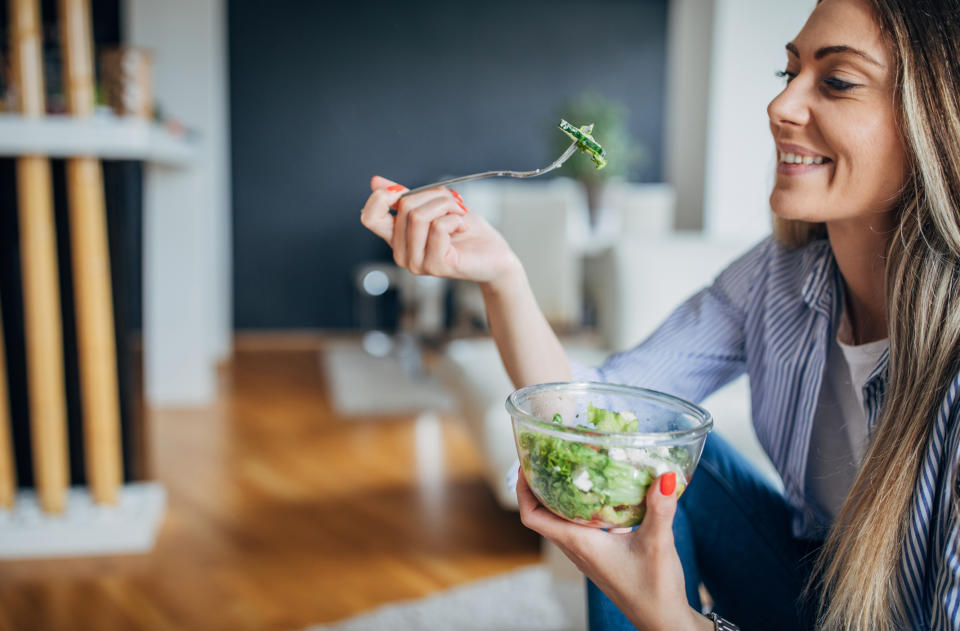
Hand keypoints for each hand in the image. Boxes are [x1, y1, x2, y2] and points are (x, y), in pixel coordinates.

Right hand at [361, 175, 520, 286]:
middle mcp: (402, 254)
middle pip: (404, 208)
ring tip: (458, 216)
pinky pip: (439, 227)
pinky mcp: (436, 265)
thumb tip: (376, 181)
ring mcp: (417, 263)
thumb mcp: (434, 206)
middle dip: (434, 195)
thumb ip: (406, 196)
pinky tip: (461, 229)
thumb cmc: (467, 232)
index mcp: (397, 239)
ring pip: (419, 216)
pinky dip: (455, 219)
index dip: (383, 197)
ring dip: (446, 206)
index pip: (369, 217)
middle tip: (453, 203)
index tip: (404, 189)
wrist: (493, 255)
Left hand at [516, 471, 710, 630]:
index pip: (533, 517)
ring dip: (558, 497)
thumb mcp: (658, 544)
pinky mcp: (599, 557)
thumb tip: (666, 476)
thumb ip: (660, 509)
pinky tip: (600, 496)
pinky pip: (579, 528)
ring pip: (560, 521)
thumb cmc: (654, 589)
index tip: (525, 466)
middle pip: (542, 515)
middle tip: (546, 459)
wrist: (662, 621)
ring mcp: (587, 554)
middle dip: (538, 486)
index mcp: (579, 543)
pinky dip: (580, 508)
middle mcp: (577, 548)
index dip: (522, 491)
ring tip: (569, 470)